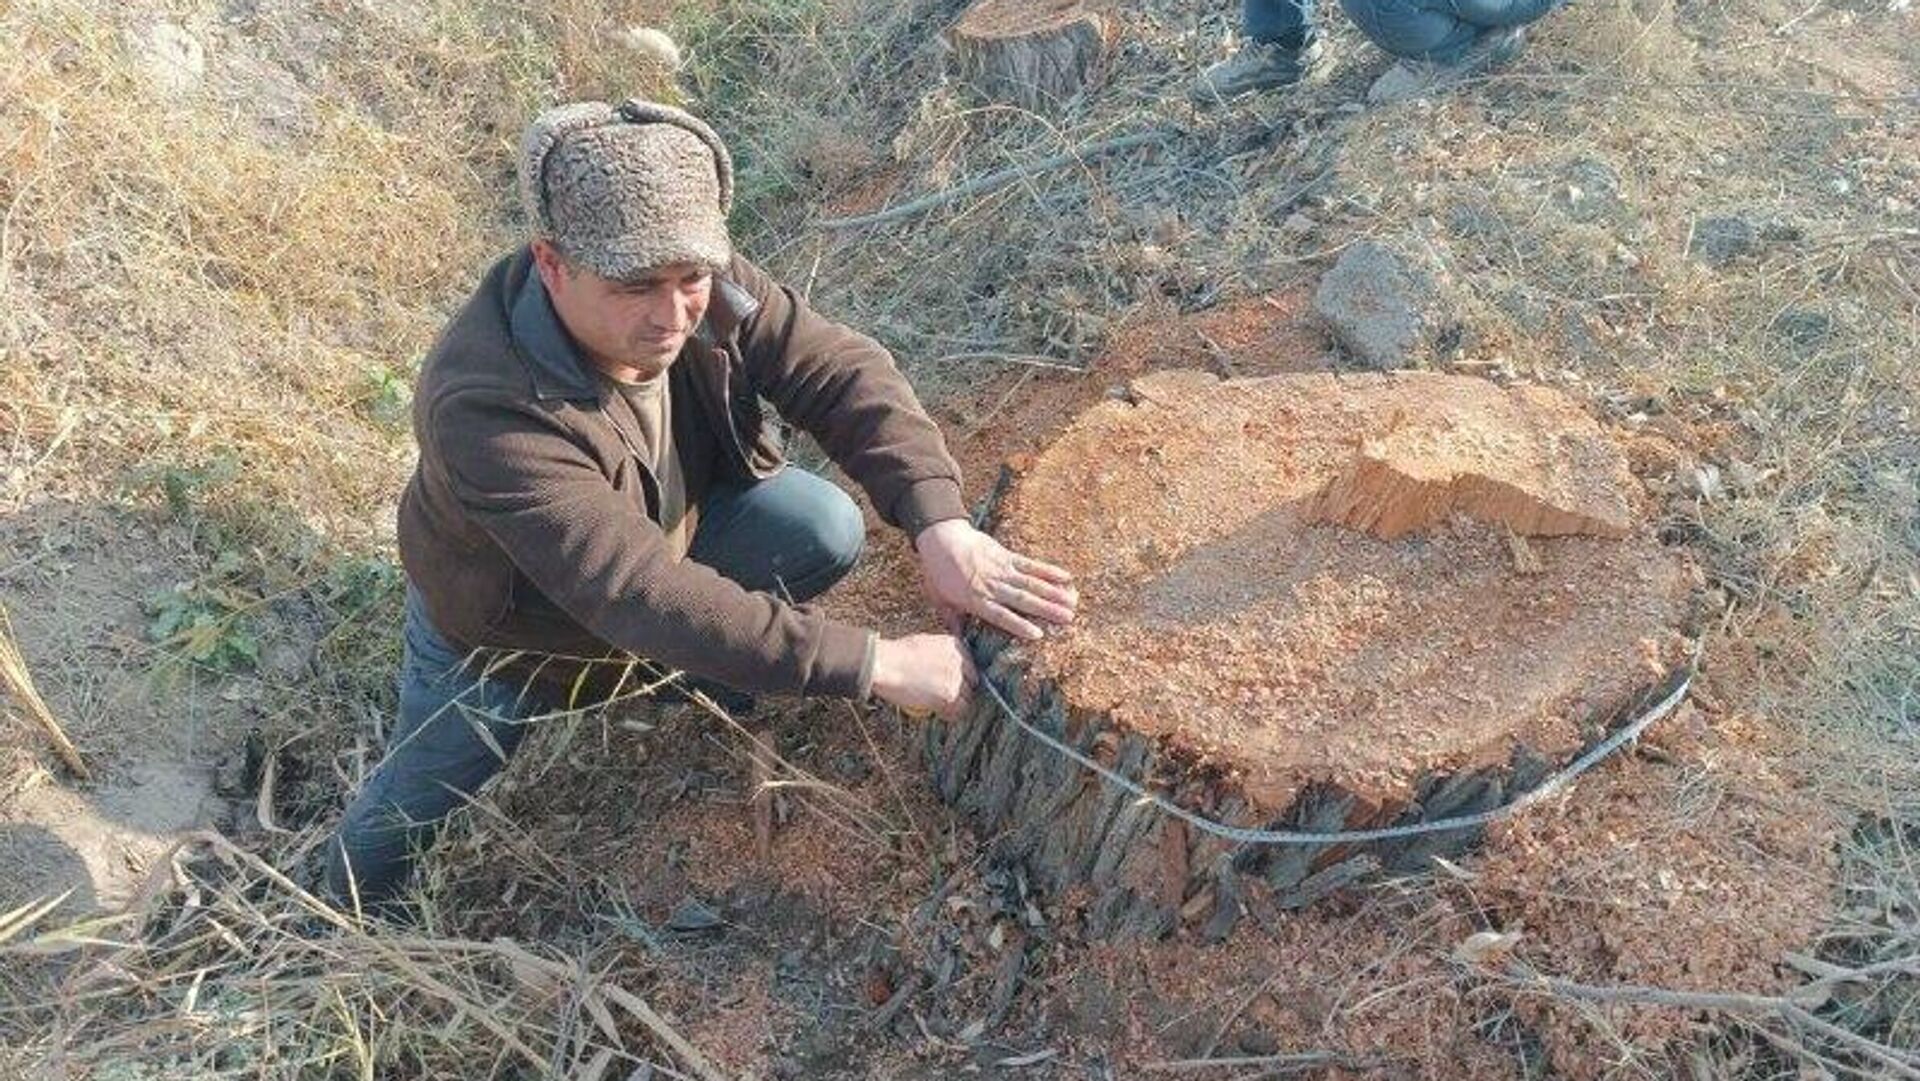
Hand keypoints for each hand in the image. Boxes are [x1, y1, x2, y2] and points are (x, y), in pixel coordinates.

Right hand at [870, 634, 976, 720]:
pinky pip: (958, 711)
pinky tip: (940, 713)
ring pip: (967, 698)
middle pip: (971, 681)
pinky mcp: (950, 695)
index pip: (969, 665)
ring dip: (956, 704)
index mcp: (955, 644)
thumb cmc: (895, 655)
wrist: (886, 663)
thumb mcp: (924, 645)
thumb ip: (938, 656)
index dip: (961, 677)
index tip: (952, 684)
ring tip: (942, 707)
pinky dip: (950, 715)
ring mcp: (957, 677)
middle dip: (962, 690)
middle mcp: (961, 660)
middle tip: (947, 697)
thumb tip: (939, 669)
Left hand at [914, 519, 1077, 641]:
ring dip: (1053, 592)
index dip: (1019, 624)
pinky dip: (1049, 570)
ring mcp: (1002, 569)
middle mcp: (992, 585)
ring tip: (1073, 602)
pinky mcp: (1007, 555)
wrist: (940, 537)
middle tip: (1068, 619)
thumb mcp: (939, 599)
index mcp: (975, 599)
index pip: (1000, 615)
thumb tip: (960, 643)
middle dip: (1047, 609)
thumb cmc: (938, 571)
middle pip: (1023, 599)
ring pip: (1031, 583)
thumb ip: (952, 621)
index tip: (1038, 634)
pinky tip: (1066, 577)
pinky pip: (1031, 564)